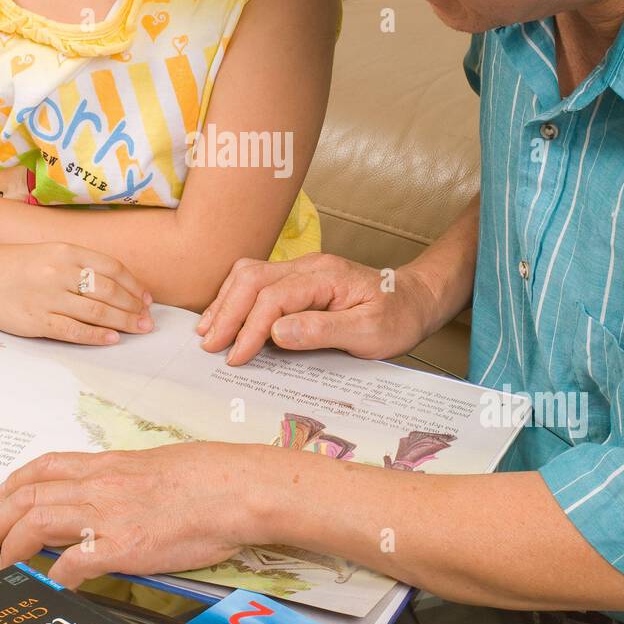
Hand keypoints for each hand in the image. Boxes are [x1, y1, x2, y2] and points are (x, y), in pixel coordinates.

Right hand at [0, 241, 154, 344]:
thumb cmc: (15, 264)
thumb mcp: (50, 253)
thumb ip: (80, 264)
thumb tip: (116, 283)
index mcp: (66, 252)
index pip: (112, 268)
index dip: (133, 284)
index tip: (146, 297)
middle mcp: (60, 273)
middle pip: (109, 291)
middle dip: (133, 306)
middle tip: (149, 318)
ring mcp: (48, 297)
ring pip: (96, 311)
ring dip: (123, 321)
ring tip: (140, 328)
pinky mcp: (36, 320)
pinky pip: (73, 330)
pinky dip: (96, 335)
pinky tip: (112, 339)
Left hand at [0, 442, 265, 584]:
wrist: (234, 488)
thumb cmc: (211, 477)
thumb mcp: (163, 466)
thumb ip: (135, 480)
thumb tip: (129, 494)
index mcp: (111, 465)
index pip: (50, 466)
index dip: (18, 480)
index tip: (2, 492)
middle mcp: (100, 486)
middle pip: (29, 497)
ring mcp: (108, 515)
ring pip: (37, 522)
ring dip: (10, 545)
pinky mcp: (122, 546)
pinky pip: (74, 561)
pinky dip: (56, 575)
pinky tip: (52, 585)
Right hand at [196, 253, 439, 364]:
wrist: (414, 301)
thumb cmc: (397, 317)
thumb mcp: (370, 332)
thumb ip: (323, 330)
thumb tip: (277, 332)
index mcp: (326, 276)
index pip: (274, 297)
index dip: (250, 328)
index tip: (236, 357)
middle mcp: (308, 266)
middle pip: (252, 278)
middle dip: (227, 312)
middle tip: (210, 346)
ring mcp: (302, 269)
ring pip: (249, 275)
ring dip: (226, 302)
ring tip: (208, 333)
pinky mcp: (298, 280)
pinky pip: (257, 281)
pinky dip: (235, 299)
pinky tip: (225, 318)